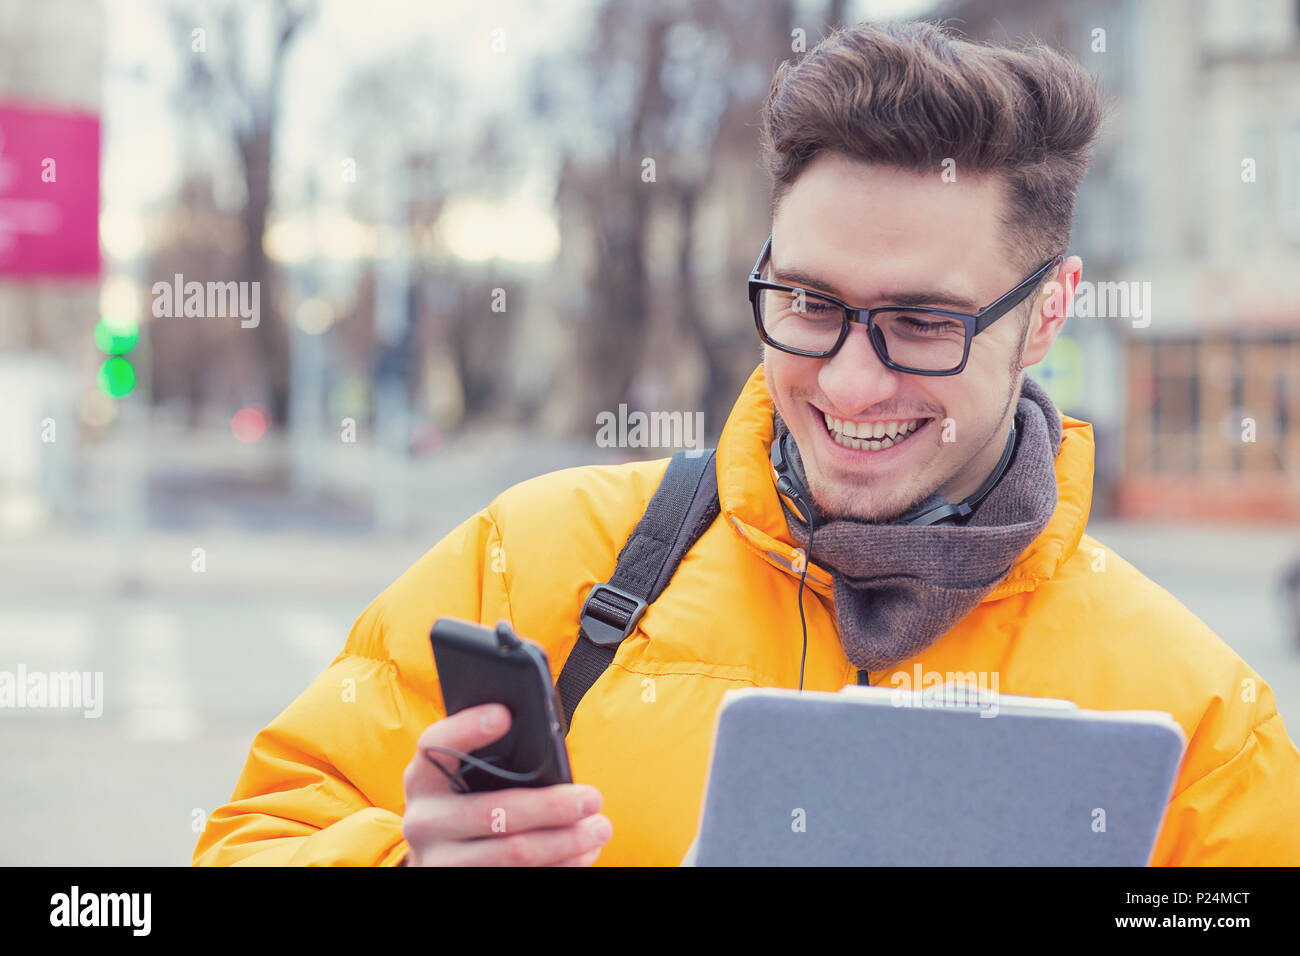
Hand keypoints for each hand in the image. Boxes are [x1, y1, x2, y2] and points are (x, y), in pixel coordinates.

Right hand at [400, 702, 611, 865]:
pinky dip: (558, 866)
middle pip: (492, 812)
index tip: (504, 714)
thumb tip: (548, 740)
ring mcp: (439, 859)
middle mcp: (425, 819)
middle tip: (592, 798)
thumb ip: (493, 758)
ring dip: (564, 842)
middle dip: (551, 806)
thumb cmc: (467, 798)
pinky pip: (516, 877)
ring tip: (599, 828)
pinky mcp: (459, 883)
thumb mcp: (464, 776)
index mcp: (424, 777)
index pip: (437, 744)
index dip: (467, 728)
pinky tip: (582, 854)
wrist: (440, 854)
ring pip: (511, 853)